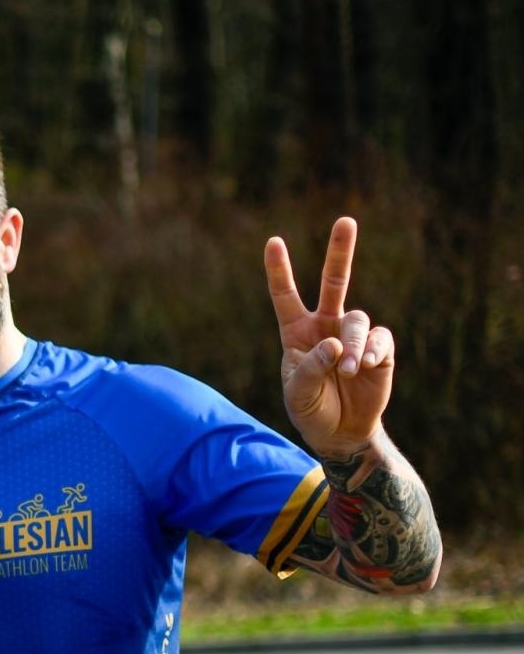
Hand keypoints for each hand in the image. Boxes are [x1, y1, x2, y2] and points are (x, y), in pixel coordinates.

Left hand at [265, 216, 394, 458]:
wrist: (340, 433)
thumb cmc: (311, 409)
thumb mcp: (299, 393)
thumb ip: (311, 368)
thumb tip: (334, 344)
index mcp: (297, 332)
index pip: (285, 296)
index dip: (280, 270)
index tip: (274, 241)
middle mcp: (326, 326)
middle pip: (334, 282)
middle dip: (340, 251)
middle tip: (346, 220)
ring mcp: (353, 335)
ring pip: (357, 318)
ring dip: (353, 342)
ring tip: (349, 369)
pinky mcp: (379, 349)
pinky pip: (379, 337)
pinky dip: (373, 349)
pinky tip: (367, 364)